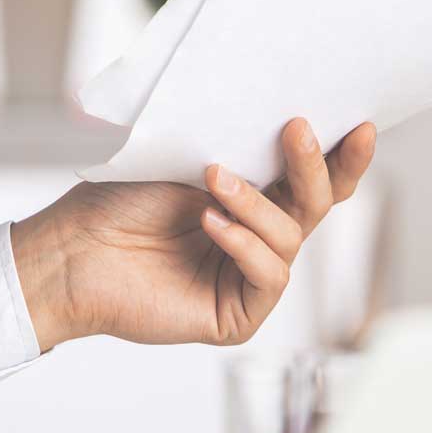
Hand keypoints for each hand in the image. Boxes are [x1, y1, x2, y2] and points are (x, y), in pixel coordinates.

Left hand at [11, 118, 375, 349]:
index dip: (340, 156)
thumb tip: (290, 118)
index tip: (360, 124)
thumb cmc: (118, 202)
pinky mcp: (237, 315)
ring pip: (290, 237)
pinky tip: (210, 223)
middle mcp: (256, 237)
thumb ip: (241, 147)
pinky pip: (268, 276)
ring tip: (214, 179)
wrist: (71, 250)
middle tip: (298, 129)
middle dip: (315, 167)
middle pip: (316, 205)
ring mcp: (248, 277)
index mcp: (251, 198)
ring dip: (256, 204)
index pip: (309, 179)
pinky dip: (245, 245)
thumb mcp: (187, 157)